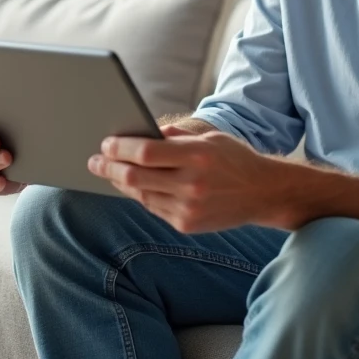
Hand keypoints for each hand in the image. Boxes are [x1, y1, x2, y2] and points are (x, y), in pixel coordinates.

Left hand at [87, 130, 288, 232]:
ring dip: (122, 182)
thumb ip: (176, 137)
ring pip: (141, 195)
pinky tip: (132, 186)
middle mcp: (192, 184)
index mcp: (198, 156)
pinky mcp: (187, 224)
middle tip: (95, 161)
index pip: (146, 152)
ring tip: (109, 172)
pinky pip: (154, 208)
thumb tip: (142, 134)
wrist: (263, 193)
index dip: (121, 148)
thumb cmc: (234, 159)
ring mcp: (189, 208)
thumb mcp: (211, 138)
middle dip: (110, 168)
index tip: (105, 144)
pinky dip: (141, 196)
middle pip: (137, 177)